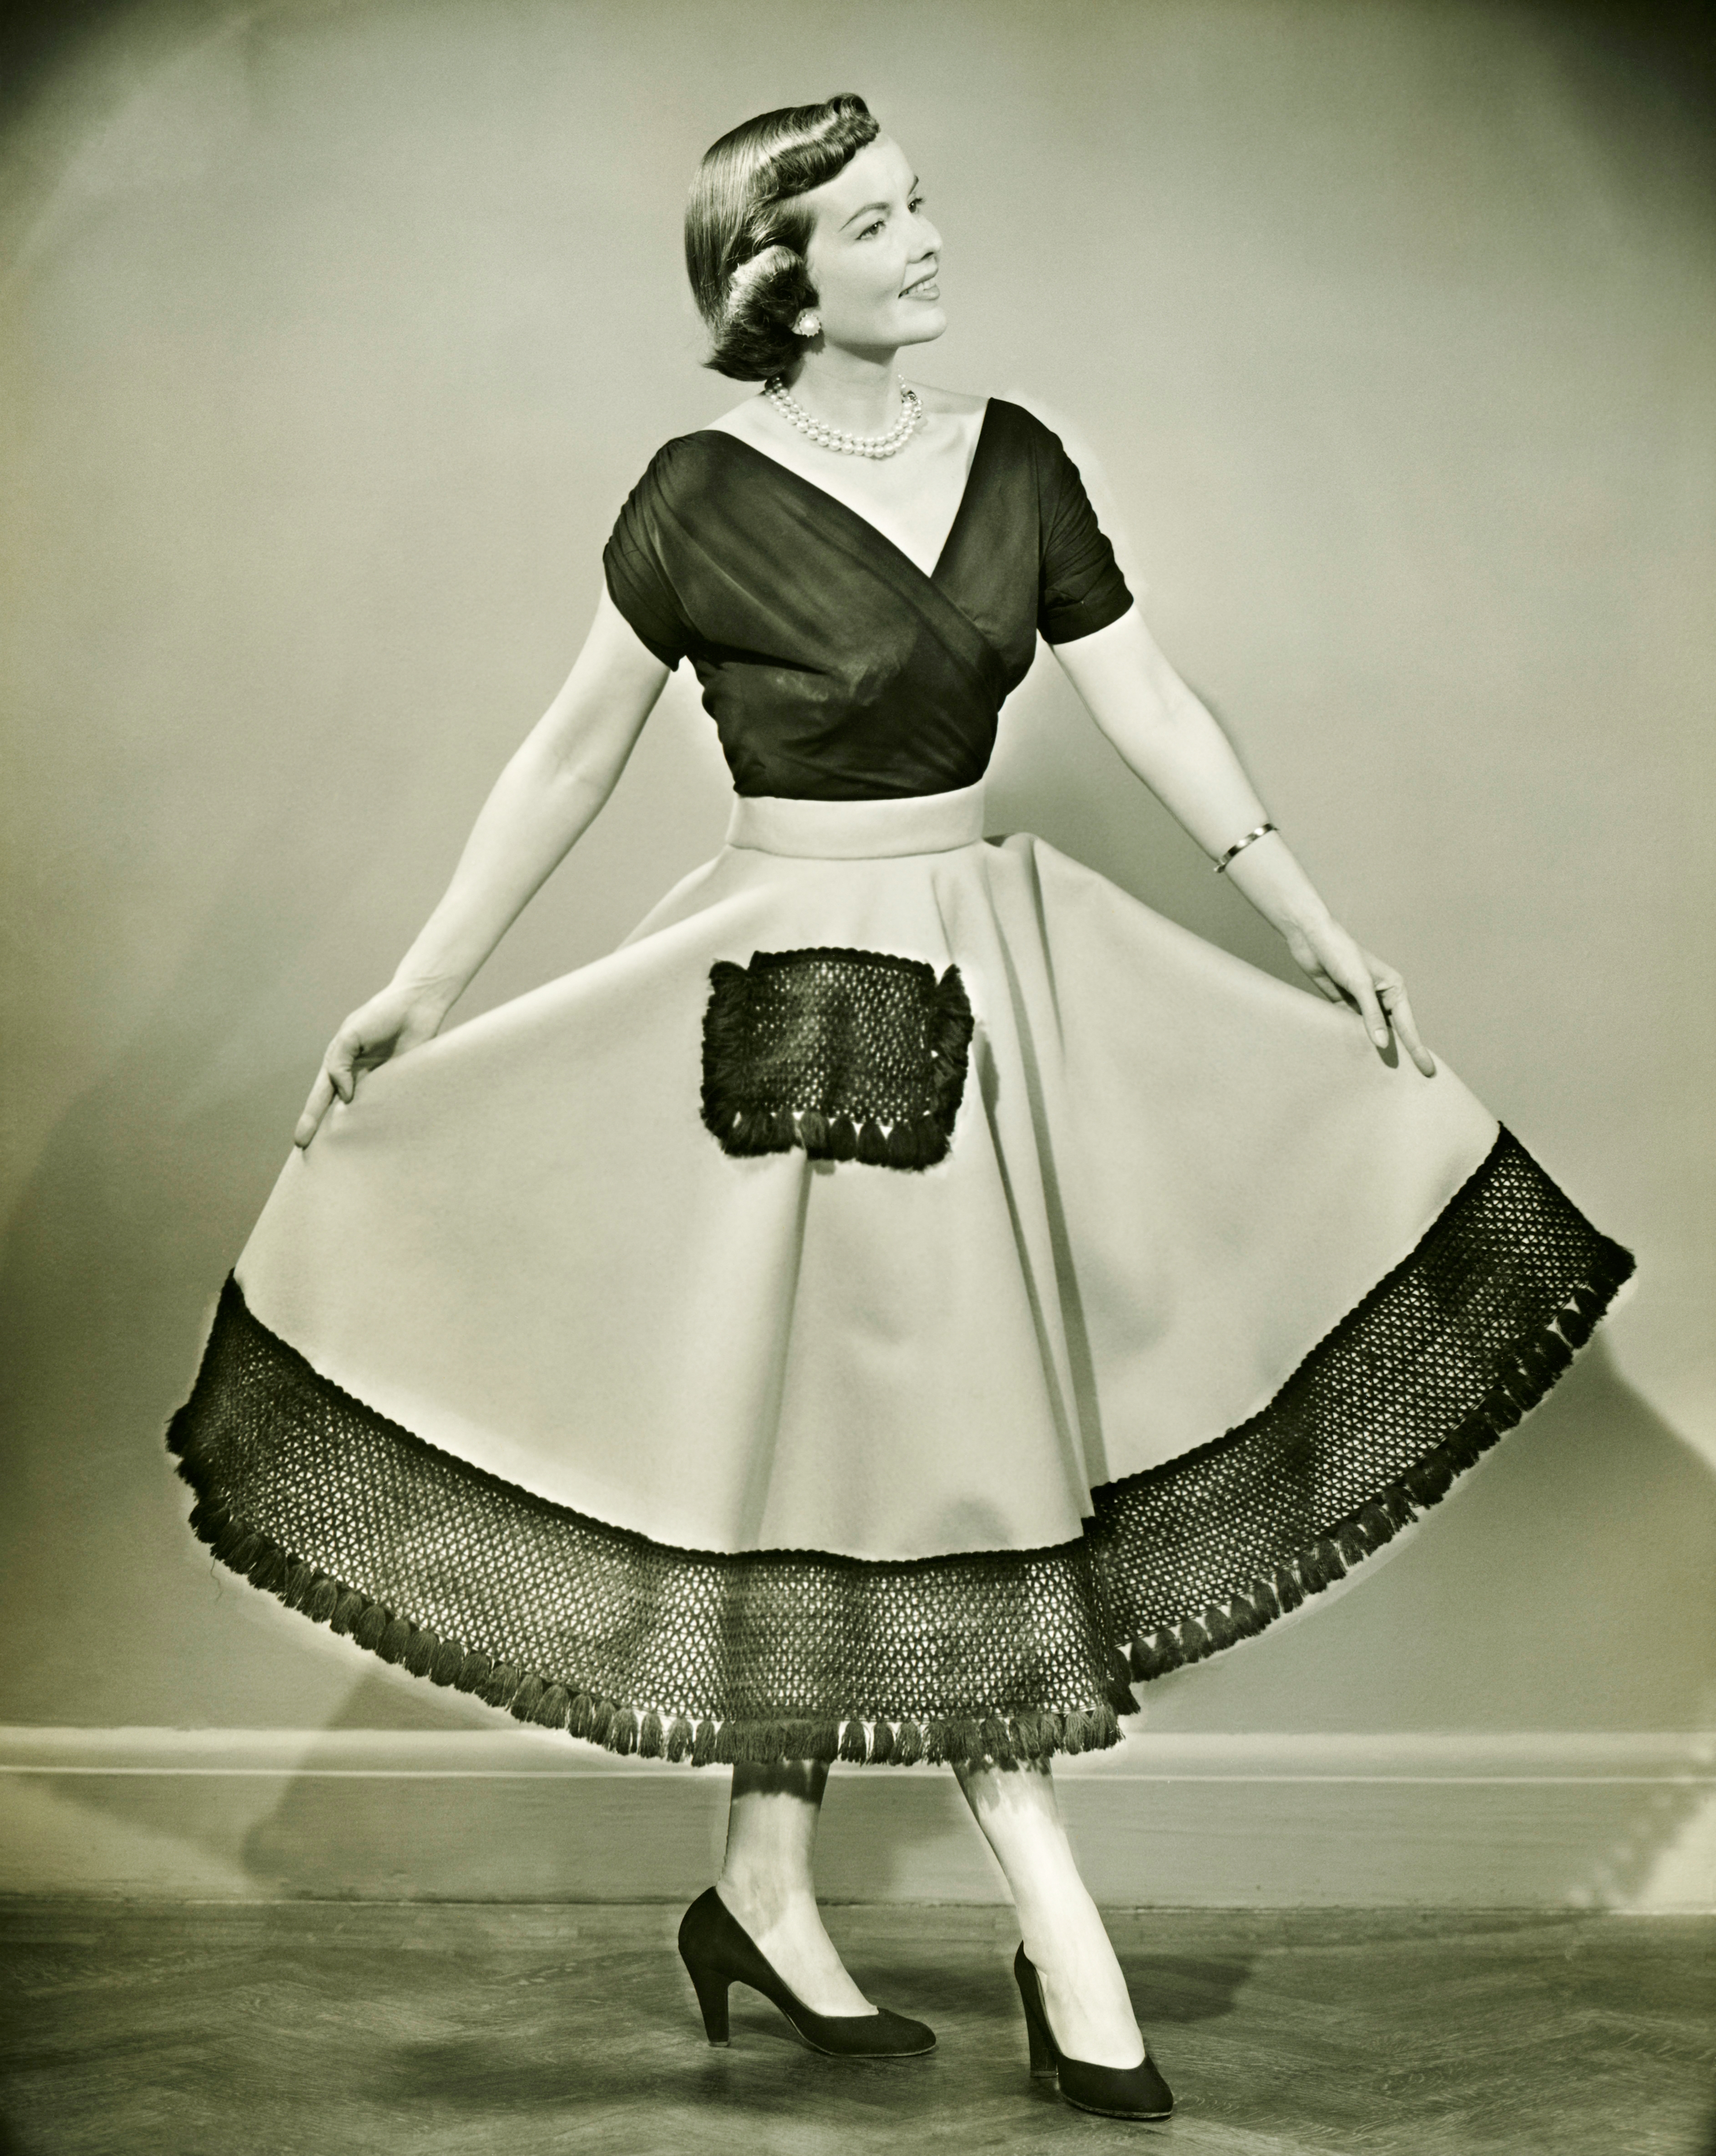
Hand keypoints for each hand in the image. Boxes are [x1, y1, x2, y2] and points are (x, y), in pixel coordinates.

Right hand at [293, 983, 448, 1146]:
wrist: (417, 1005)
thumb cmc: (380, 1015)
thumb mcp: (351, 1035)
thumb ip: (340, 1064)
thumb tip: (345, 1096)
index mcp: (338, 1064)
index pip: (320, 1097)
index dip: (310, 1119)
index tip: (300, 1141)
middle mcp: (356, 1077)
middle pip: (338, 1111)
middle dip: (328, 1133)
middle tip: (317, 1159)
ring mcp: (378, 1083)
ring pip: (363, 1114)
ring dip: (357, 1133)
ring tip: (349, 1159)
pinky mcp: (401, 1085)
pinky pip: (390, 1108)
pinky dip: (384, 1123)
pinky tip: (382, 1141)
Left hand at [1279, 916, 1435, 1077]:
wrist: (1311, 938)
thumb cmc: (1340, 954)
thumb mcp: (1359, 985)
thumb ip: (1371, 1016)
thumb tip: (1383, 1044)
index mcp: (1394, 988)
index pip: (1407, 1026)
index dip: (1417, 1050)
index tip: (1428, 1071)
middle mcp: (1382, 996)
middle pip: (1394, 1031)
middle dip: (1402, 1053)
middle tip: (1413, 1080)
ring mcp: (1362, 1001)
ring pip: (1373, 1031)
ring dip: (1377, 1049)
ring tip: (1385, 1076)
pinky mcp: (1343, 1002)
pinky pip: (1353, 1026)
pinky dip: (1356, 1039)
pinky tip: (1358, 1057)